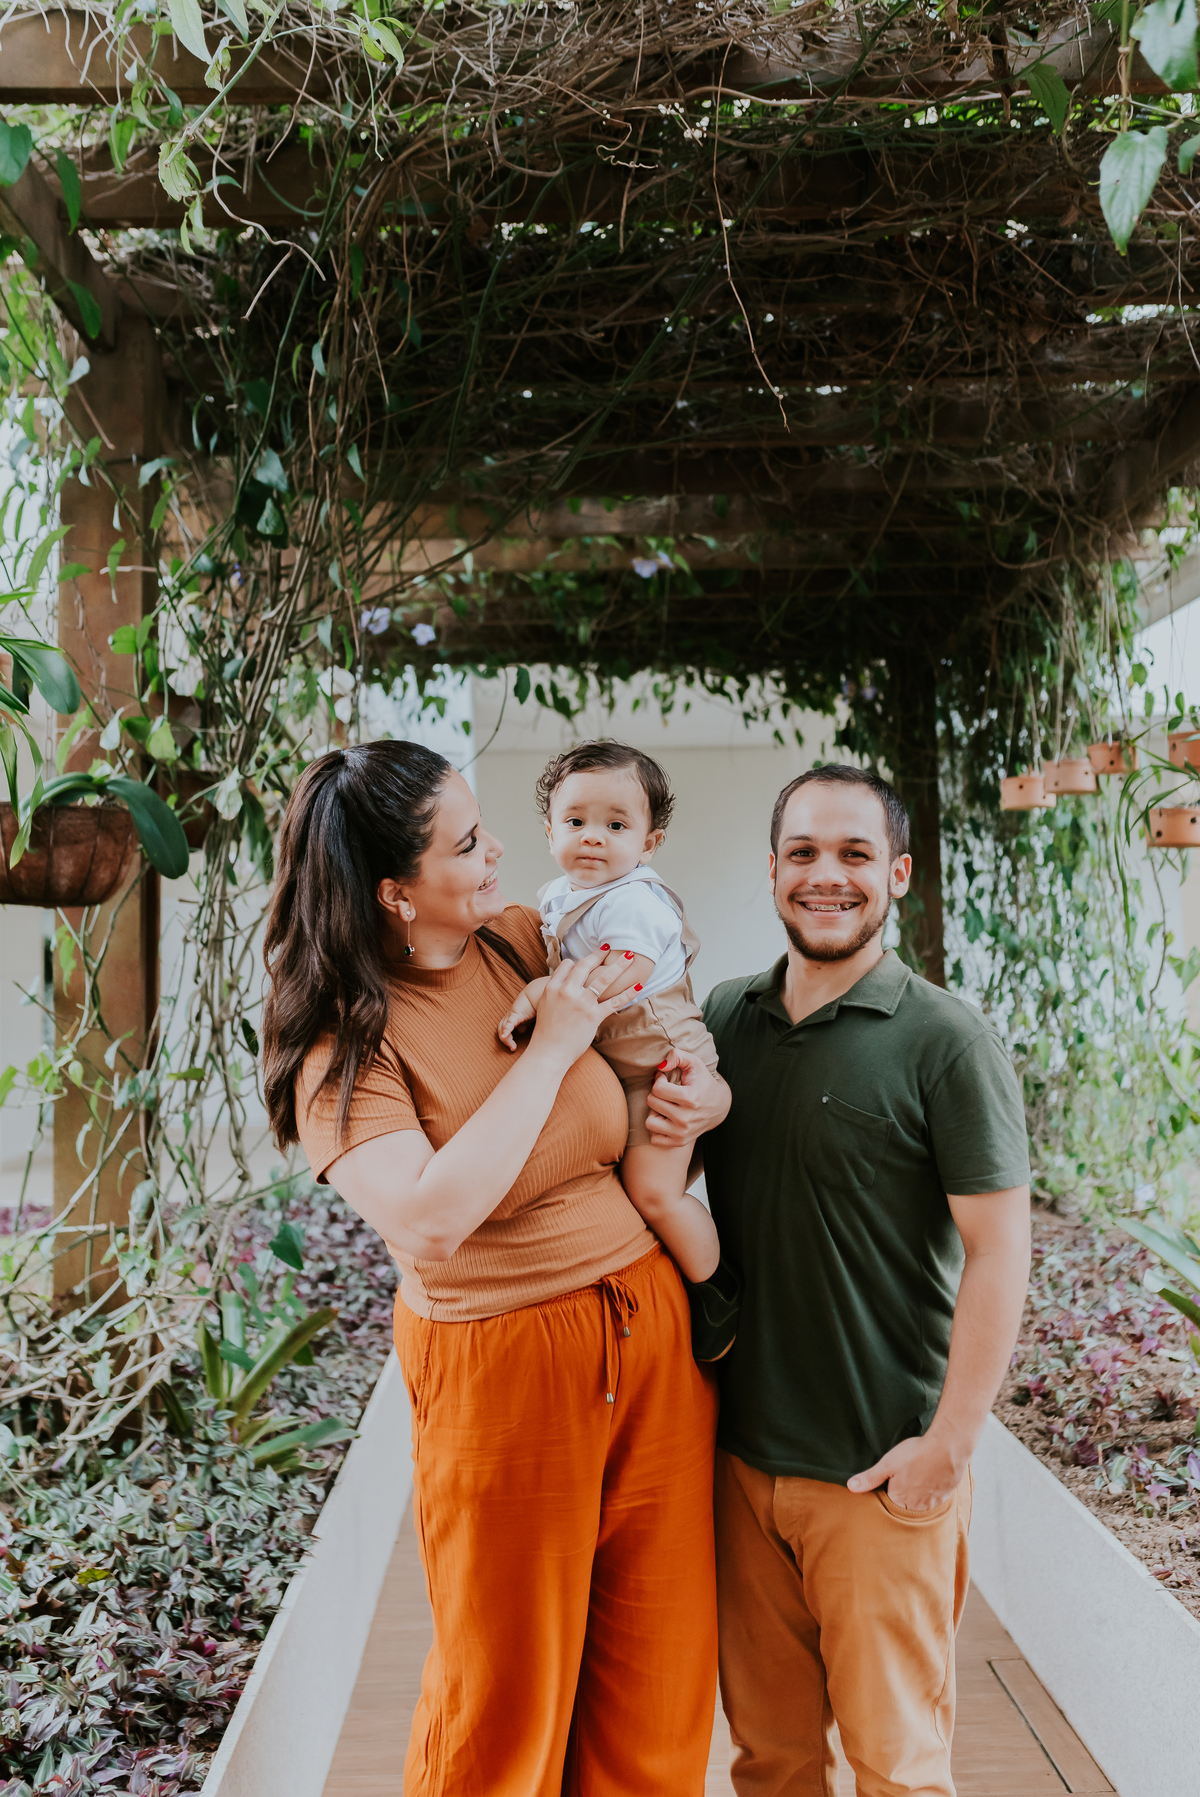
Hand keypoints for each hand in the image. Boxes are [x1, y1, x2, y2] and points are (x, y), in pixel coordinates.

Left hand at [498, 990, 537, 1050]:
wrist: (537, 993)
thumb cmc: (535, 1005)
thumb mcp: (529, 1018)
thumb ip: (524, 1024)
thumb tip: (521, 1032)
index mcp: (512, 1018)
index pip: (504, 1030)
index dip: (507, 1040)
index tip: (514, 1048)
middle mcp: (509, 1017)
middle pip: (500, 1030)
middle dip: (505, 1041)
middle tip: (513, 1048)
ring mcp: (511, 1015)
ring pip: (502, 1028)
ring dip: (506, 1039)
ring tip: (512, 1046)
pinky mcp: (515, 1013)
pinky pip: (509, 1024)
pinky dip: (506, 1031)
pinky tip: (505, 1037)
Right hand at [528, 949, 627, 1070]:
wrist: (548, 1052)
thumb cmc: (546, 1032)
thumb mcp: (545, 1005)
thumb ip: (557, 992)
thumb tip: (569, 985)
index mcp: (553, 987)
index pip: (568, 965)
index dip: (578, 961)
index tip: (588, 960)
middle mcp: (567, 991)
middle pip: (586, 965)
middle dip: (599, 954)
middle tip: (609, 947)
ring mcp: (581, 1003)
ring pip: (604, 978)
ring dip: (619, 965)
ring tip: (629, 956)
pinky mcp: (593, 1016)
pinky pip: (615, 1001)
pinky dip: (629, 993)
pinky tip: (638, 986)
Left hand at [644, 1051, 730, 1149]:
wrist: (719, 1106)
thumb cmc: (703, 1082)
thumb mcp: (694, 1063)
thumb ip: (677, 1056)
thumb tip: (660, 1066)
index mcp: (690, 1098)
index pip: (657, 1089)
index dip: (659, 1080)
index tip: (665, 1078)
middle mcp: (686, 1118)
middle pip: (652, 1102)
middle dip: (656, 1094)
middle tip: (666, 1092)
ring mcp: (683, 1133)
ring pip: (650, 1122)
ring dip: (655, 1112)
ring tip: (665, 1106)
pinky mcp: (680, 1142)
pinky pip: (654, 1139)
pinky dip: (657, 1129)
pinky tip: (666, 1119)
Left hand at [846, 1433, 964, 1512]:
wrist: (947, 1448)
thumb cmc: (915, 1454)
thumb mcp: (887, 1464)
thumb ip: (870, 1478)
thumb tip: (851, 1487)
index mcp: (900, 1501)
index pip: (889, 1504)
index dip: (888, 1491)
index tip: (890, 1481)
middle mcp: (917, 1507)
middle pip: (906, 1506)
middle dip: (903, 1495)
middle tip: (905, 1477)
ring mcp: (933, 1502)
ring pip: (921, 1504)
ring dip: (918, 1494)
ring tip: (917, 1477)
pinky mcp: (946, 1495)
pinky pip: (935, 1499)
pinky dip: (932, 1491)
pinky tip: (930, 1478)